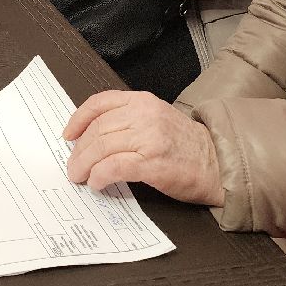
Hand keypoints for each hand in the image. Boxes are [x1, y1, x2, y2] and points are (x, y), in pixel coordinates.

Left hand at [62, 90, 225, 205]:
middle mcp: (144, 115)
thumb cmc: (186, 146)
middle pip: (97, 130)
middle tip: (72, 166)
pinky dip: (100, 175)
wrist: (218, 163)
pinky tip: (97, 183)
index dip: (78, 119)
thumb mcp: (156, 119)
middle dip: (79, 150)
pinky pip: (115, 166)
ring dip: (84, 165)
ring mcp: (149, 138)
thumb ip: (128, 120)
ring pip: (102, 148)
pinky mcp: (153, 163)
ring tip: (79, 176)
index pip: (99, 103)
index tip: (68, 135)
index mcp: (142, 102)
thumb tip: (93, 137)